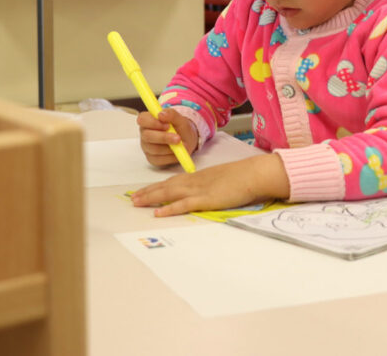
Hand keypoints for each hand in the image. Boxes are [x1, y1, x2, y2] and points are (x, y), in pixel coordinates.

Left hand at [131, 153, 289, 215]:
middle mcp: (195, 181)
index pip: (174, 180)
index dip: (158, 185)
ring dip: (152, 197)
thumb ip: (212, 184)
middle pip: (167, 185)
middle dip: (149, 191)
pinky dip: (169, 208)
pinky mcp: (206, 199)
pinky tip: (157, 212)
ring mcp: (199, 189)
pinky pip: (183, 204)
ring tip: (136, 202)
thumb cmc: (243, 176)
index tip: (146, 189)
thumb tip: (208, 191)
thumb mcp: (223, 178)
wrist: (254, 173)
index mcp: (200, 176)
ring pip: (169, 193)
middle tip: (133, 198)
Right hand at [137, 108, 198, 167]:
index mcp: (148, 120)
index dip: (153, 123)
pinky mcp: (152, 159)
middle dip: (164, 138)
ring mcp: (147, 147)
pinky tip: (178, 153)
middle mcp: (144, 134)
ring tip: (182, 145)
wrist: (186, 140)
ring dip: (170, 148)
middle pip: (147, 136)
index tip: (167, 125)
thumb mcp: (179, 118)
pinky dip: (171, 157)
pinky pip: (159, 160)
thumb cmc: (179, 127)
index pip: (142, 119)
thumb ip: (171, 114)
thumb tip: (161, 114)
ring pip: (154, 149)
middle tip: (178, 138)